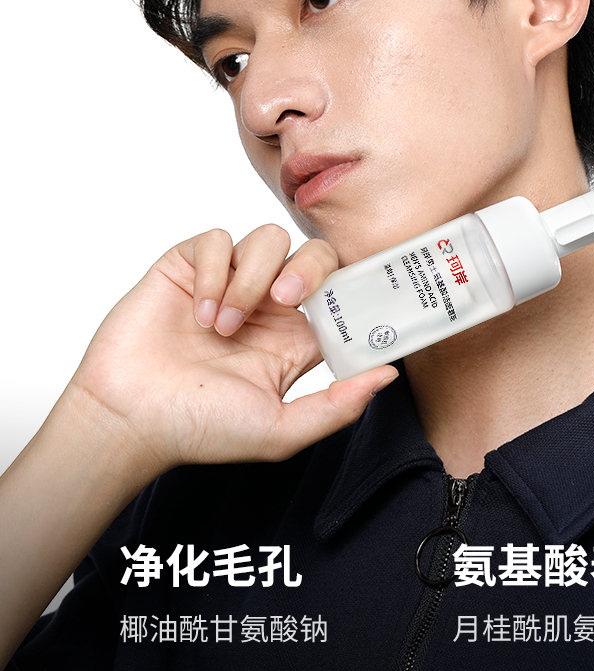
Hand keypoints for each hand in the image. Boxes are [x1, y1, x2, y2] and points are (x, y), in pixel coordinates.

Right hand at [67, 225, 397, 482]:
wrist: (128, 417)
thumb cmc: (198, 430)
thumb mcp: (278, 431)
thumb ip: (337, 406)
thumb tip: (388, 374)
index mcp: (296, 339)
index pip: (340, 295)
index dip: (352, 289)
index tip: (355, 296)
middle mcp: (268, 305)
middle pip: (314, 254)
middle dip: (309, 268)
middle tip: (284, 298)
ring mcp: (230, 281)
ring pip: (269, 239)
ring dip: (250, 279)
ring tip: (223, 326)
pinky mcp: (192, 265)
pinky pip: (220, 239)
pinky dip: (214, 272)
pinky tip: (198, 312)